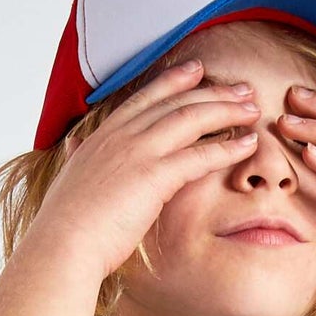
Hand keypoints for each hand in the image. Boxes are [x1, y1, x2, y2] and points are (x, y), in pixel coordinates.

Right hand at [29, 59, 265, 281]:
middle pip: (175, 102)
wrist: (62, 245)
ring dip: (226, 111)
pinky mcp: (154, 176)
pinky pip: (199, 155)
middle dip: (212, 91)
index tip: (197, 70)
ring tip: (253, 110)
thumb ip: (78, 159)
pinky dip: (227, 147)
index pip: (144, 98)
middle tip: (241, 89)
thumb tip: (74, 147)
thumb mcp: (70, 181)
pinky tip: (248, 145)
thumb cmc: (66, 225)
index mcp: (102, 137)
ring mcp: (137, 152)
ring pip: (191, 119)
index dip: (173, 81)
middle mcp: (121, 136)